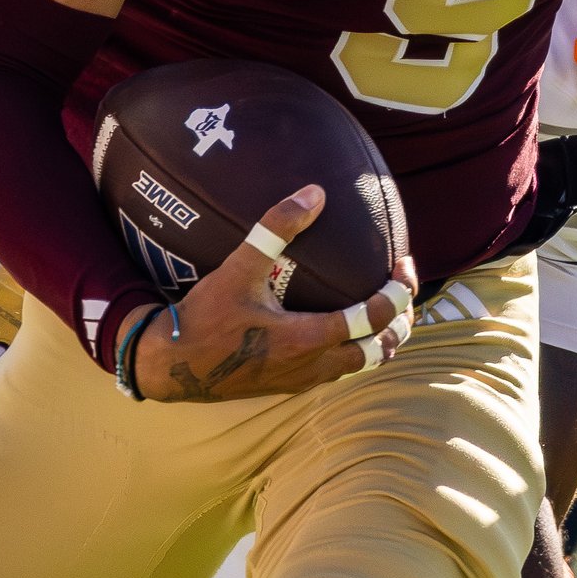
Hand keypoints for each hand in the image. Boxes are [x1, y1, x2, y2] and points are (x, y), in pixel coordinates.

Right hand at [124, 186, 416, 401]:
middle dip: (401, 320)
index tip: (403, 266)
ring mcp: (304, 380)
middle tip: (404, 288)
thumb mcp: (239, 267)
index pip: (372, 319)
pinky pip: (342, 371)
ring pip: (364, 366)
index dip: (397, 292)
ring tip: (389, 309)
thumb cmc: (205, 316)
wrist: (172, 365)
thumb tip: (314, 192)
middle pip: (381, 349)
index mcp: (307, 339)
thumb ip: (275, 228)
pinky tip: (350, 326)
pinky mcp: (292, 385)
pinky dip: (360, 350)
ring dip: (384, 339)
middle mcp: (313, 366)